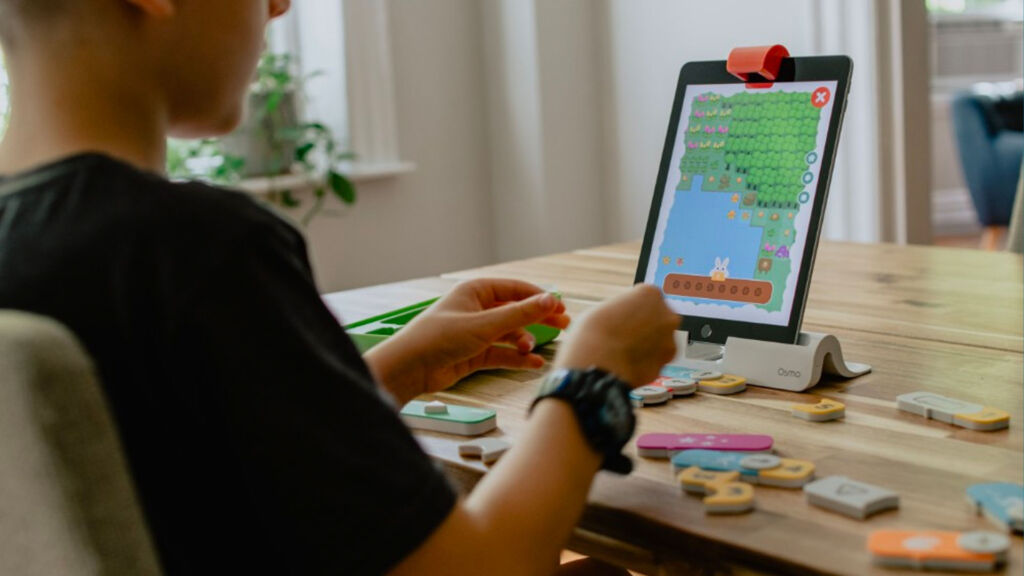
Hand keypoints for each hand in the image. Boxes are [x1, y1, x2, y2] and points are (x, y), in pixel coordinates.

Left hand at [364, 279, 568, 403]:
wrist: (410, 368)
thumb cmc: (437, 338)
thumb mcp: (484, 325)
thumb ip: (519, 315)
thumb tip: (550, 300)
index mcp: (475, 291)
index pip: (515, 289)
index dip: (539, 298)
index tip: (560, 307)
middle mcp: (476, 309)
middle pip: (516, 311)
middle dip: (538, 318)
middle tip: (563, 325)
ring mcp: (475, 332)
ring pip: (509, 333)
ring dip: (523, 341)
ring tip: (530, 349)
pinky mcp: (474, 353)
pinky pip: (502, 353)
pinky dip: (516, 358)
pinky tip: (532, 363)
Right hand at [554, 284, 677, 386]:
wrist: (598, 365)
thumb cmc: (594, 335)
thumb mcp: (603, 310)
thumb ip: (621, 312)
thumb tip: (623, 320)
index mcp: (650, 294)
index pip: (646, 297)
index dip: (633, 308)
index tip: (624, 316)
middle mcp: (666, 314)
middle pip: (658, 318)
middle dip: (645, 326)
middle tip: (624, 335)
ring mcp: (669, 339)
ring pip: (660, 340)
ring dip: (648, 345)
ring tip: (623, 352)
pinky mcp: (666, 362)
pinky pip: (657, 359)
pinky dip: (646, 362)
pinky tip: (628, 363)